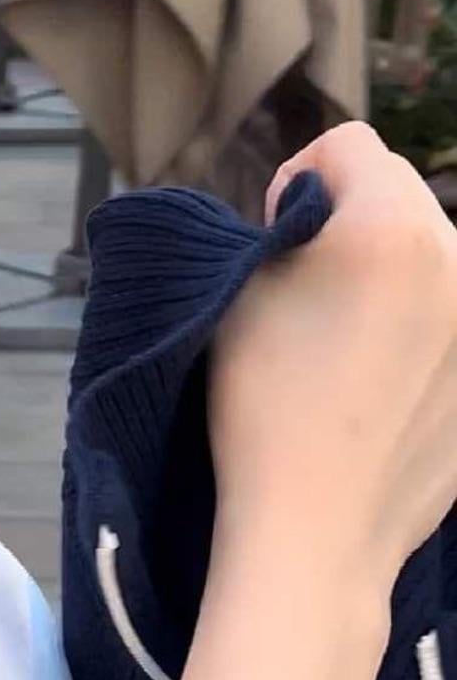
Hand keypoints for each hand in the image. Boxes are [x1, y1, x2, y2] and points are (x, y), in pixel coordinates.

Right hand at [208, 120, 456, 607]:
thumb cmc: (264, 406)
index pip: (349, 147)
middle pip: (398, 198)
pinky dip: (417, 335)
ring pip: (430, 260)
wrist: (317, 532)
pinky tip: (376, 390)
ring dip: (391, 278)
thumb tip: (313, 217)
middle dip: (352, 226)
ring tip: (345, 350)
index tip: (276, 242)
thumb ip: (284, 226)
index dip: (295, 182)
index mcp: (395, 227)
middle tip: (309, 297)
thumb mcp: (244, 288)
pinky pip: (447, 322)